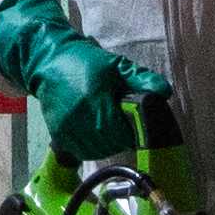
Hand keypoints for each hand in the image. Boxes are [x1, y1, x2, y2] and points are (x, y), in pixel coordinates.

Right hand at [0, 0, 174, 167]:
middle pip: (110, 144)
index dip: (132, 132)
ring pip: (97, 151)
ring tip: (109, 128)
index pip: (122, 132)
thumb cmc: (86, 62)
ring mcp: (67, 128)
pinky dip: (93, 148)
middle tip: (123, 125)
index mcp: (96, 99)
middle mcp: (79, 117)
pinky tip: (95, 133)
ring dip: (108, 145)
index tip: (134, 124)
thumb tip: (164, 92)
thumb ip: (141, 79)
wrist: (49, 63)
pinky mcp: (58, 134)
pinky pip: (82, 152)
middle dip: (121, 138)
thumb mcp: (116, 65)